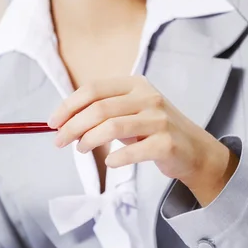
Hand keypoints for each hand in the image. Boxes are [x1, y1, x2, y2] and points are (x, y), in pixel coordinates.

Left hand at [49, 76, 237, 205]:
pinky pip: (133, 151)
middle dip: (72, 125)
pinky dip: (116, 158)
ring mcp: (159, 119)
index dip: (68, 105)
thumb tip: (65, 122)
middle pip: (99, 108)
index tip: (52, 122)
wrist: (195, 151)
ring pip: (112, 126)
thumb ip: (103, 112)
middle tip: (60, 141)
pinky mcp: (167, 142)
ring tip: (81, 149)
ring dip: (89, 140)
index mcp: (135, 84)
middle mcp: (148, 97)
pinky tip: (110, 162)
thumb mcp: (131, 112)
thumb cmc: (155, 130)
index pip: (93, 89)